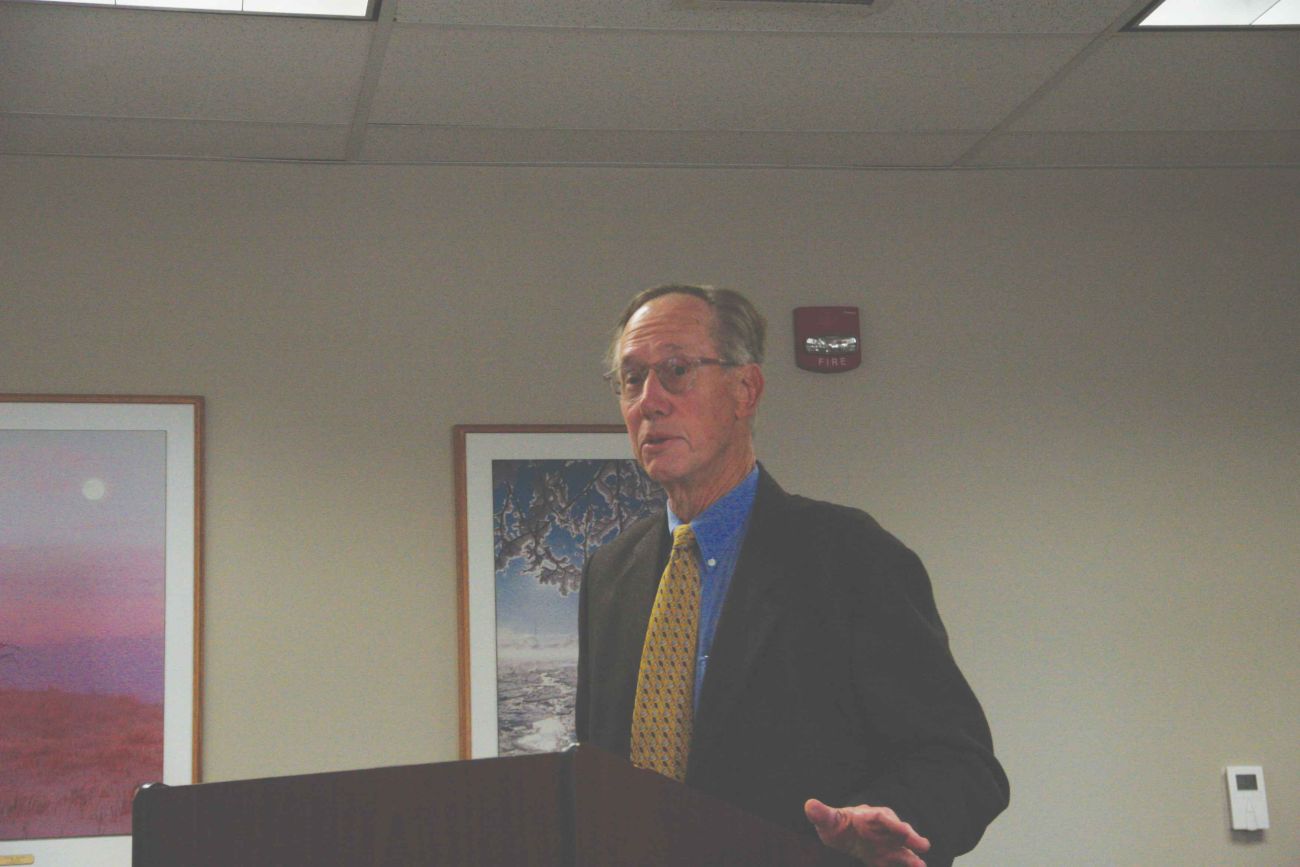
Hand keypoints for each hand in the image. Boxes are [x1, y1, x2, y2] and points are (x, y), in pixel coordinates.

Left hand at [804, 799, 930, 866]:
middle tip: (922, 845)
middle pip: (900, 831)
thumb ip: (822, 814)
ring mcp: (888, 844)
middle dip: (910, 837)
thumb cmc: (839, 824)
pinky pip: (898, 862)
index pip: (883, 817)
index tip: (902, 829)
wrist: (844, 836)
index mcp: (869, 816)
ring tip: (921, 865)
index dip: (892, 823)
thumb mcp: (829, 820)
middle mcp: (884, 829)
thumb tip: (809, 805)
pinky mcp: (888, 858)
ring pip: (903, 849)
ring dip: (911, 857)